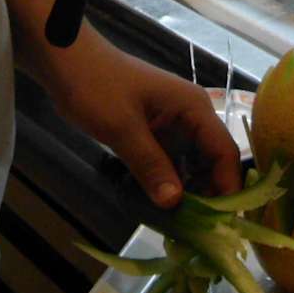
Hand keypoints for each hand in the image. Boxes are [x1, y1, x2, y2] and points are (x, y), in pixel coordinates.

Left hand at [46, 42, 242, 208]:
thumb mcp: (122, 128)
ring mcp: (172, 125)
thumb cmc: (96, 86)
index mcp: (194, 108)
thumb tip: (174, 203)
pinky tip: (158, 206)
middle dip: (206, 195)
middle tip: (196, 232)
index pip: (225, 152)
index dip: (227, 187)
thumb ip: (150, 165)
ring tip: (178, 226)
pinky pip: (169, 162)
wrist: (65, 60)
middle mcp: (190, 116)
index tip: (222, 223)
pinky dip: (166, 183)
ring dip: (185, 192)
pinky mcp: (154, 133)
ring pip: (190, 165)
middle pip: (211, 162)